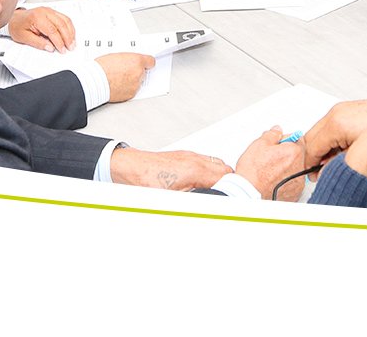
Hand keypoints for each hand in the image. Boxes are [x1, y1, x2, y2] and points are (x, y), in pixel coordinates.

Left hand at [7, 7, 75, 52]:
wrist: (14, 18)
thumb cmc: (17, 26)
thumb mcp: (23, 37)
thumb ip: (37, 43)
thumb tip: (50, 48)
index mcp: (36, 17)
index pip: (52, 30)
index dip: (59, 41)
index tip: (61, 49)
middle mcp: (44, 12)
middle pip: (61, 24)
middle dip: (67, 38)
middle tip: (70, 47)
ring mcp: (49, 10)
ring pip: (65, 20)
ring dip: (70, 32)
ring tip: (72, 42)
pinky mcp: (52, 12)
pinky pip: (65, 18)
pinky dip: (69, 27)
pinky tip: (70, 34)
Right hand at [94, 52, 156, 102]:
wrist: (94, 81)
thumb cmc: (101, 68)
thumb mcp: (117, 55)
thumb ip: (128, 59)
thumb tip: (131, 61)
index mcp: (137, 61)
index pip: (151, 61)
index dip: (146, 62)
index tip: (144, 63)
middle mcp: (139, 73)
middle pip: (143, 72)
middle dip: (135, 71)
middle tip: (124, 70)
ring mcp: (135, 85)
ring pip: (137, 82)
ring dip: (131, 80)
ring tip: (118, 78)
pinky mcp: (131, 94)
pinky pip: (132, 90)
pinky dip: (126, 88)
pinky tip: (117, 85)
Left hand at [109, 148, 231, 190]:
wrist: (128, 167)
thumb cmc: (144, 180)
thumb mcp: (170, 199)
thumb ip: (193, 202)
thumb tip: (205, 209)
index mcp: (195, 170)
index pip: (227, 179)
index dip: (234, 191)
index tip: (237, 200)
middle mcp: (195, 160)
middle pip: (226, 170)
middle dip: (230, 184)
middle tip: (229, 197)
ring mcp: (189, 156)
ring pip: (216, 164)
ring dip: (220, 177)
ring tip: (217, 191)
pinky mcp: (183, 157)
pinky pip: (204, 162)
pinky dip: (209, 172)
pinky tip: (202, 183)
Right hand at [234, 126, 307, 200]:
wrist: (249, 192)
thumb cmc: (253, 171)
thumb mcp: (259, 144)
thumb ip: (272, 134)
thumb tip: (277, 131)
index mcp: (294, 152)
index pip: (297, 139)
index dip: (285, 140)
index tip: (277, 144)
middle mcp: (300, 167)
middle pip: (297, 154)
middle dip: (286, 153)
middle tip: (272, 157)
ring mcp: (298, 182)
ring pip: (296, 169)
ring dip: (287, 167)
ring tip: (271, 170)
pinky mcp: (294, 192)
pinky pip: (293, 182)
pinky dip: (286, 180)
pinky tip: (274, 180)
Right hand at [302, 98, 366, 173]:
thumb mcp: (358, 160)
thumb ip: (336, 166)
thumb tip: (326, 173)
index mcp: (336, 123)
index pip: (311, 147)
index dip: (310, 165)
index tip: (313, 175)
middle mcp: (339, 112)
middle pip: (313, 136)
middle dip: (316, 155)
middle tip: (321, 171)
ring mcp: (348, 108)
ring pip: (324, 130)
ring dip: (327, 147)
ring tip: (338, 162)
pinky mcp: (357, 108)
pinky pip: (337, 124)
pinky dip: (337, 138)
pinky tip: (348, 150)